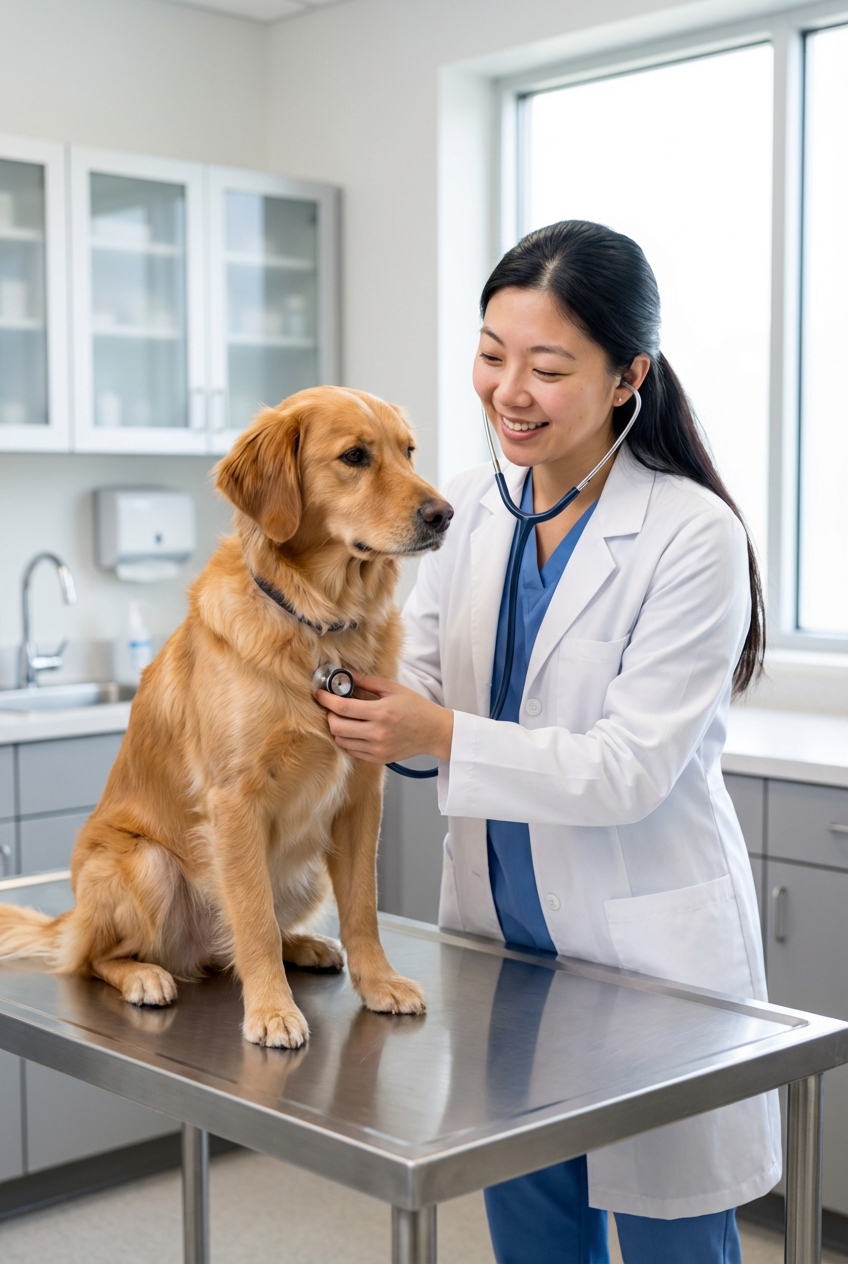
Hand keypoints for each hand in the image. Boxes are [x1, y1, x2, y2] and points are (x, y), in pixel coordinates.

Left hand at [316, 672, 453, 763]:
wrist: (434, 731)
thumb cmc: (416, 707)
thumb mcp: (393, 689)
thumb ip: (367, 681)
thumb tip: (344, 673)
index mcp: (381, 712)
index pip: (343, 708)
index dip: (326, 700)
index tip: (319, 694)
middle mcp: (377, 732)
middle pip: (337, 727)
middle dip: (329, 715)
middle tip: (332, 707)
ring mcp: (377, 748)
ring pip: (341, 741)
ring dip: (337, 729)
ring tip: (343, 719)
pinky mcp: (378, 758)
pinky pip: (352, 751)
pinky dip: (347, 741)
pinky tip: (352, 731)